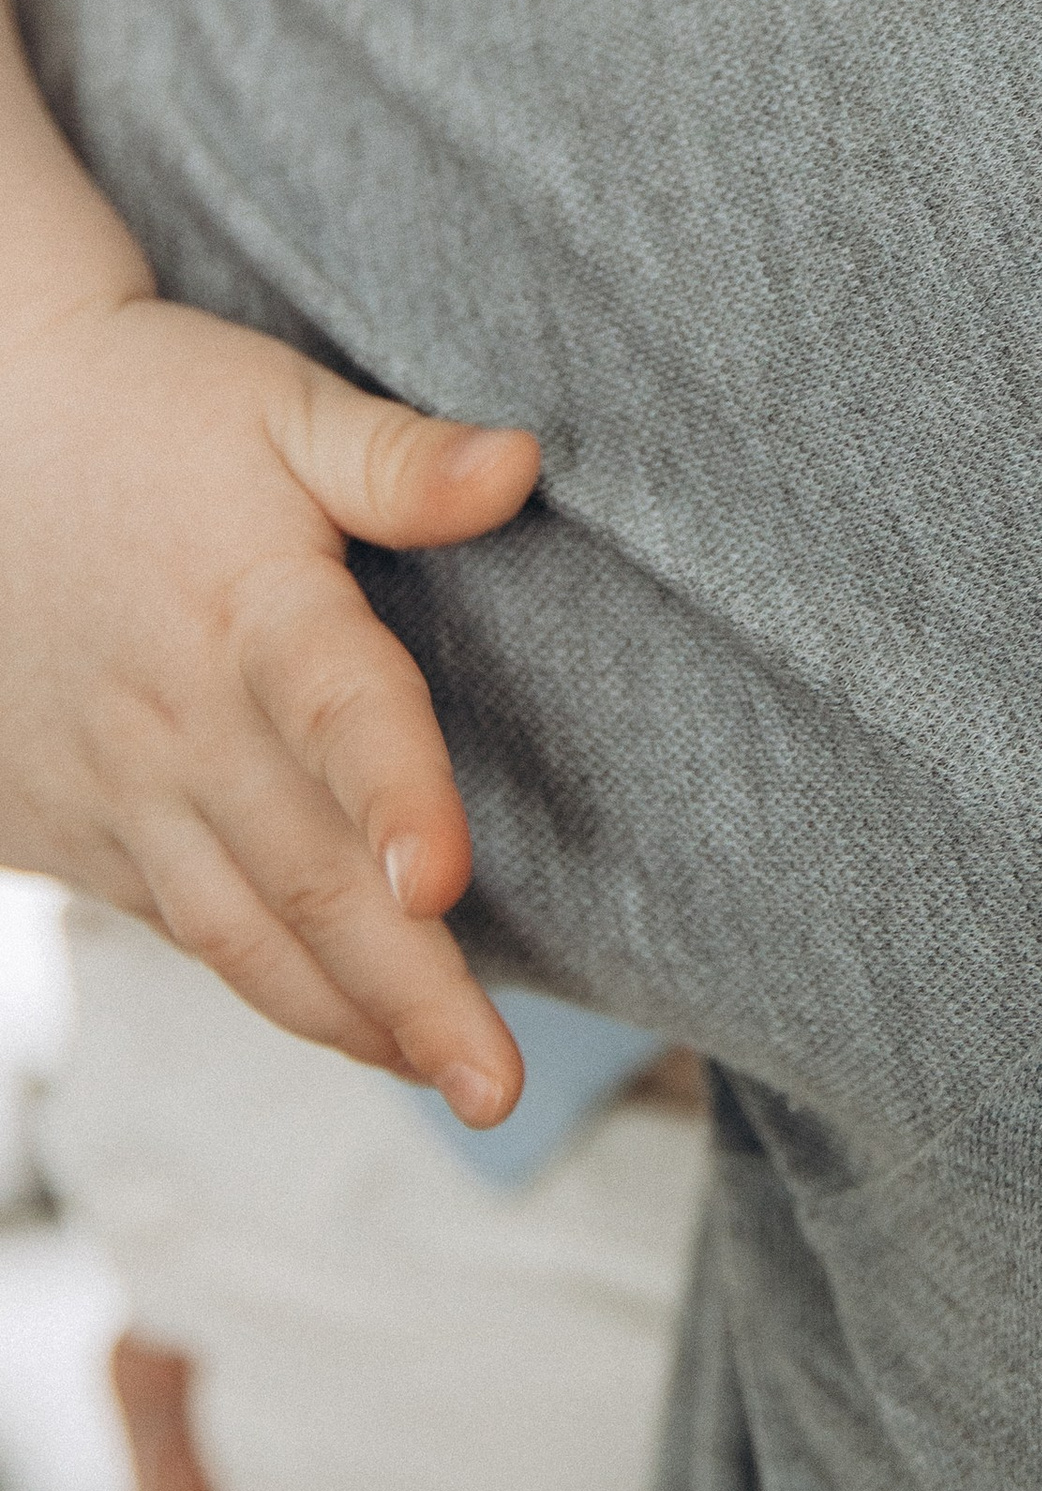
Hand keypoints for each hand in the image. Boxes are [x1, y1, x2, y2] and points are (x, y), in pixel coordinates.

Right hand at [0, 284, 537, 1123]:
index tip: (447, 882)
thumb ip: (400, 458)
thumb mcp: (281, 405)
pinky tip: (345, 1021)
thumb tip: (522, 465)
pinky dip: (262, 983)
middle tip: (499, 1084)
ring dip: (345, 1016)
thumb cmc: (158, 413)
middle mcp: (182, 722)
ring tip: (444, 1079)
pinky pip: (178, 926)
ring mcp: (120, 788)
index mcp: (252, 612)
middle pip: (307, 874)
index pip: (340, 715)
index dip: (396, 797)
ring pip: (239, 933)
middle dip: (409, 989)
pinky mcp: (71, 827)